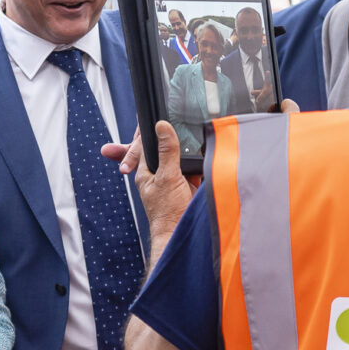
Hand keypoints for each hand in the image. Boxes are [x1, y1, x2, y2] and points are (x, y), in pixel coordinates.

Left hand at [103, 122, 197, 242]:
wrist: (182, 233)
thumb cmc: (168, 212)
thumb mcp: (167, 176)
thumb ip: (167, 152)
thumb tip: (162, 127)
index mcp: (146, 171)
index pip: (145, 144)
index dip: (150, 130)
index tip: (153, 115)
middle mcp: (159, 174)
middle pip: (163, 148)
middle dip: (169, 136)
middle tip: (172, 120)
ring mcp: (175, 179)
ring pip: (179, 156)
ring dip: (185, 148)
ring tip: (191, 132)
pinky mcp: (189, 185)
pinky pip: (193, 167)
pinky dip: (198, 161)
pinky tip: (203, 153)